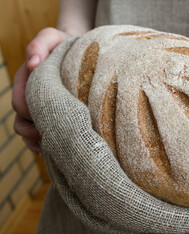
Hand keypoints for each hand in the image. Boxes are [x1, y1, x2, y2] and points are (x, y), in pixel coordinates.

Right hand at [12, 28, 70, 154]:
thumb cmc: (66, 44)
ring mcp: (36, 109)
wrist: (78, 52)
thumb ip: (40, 44)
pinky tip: (53, 152)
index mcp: (27, 82)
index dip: (34, 112)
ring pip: (27, 133)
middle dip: (38, 130)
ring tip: (57, 147)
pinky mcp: (47, 117)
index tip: (57, 116)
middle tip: (63, 134)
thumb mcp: (53, 37)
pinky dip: (41, 146)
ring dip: (39, 142)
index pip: (21, 103)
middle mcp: (28, 98)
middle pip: (23, 123)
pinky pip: (36, 138)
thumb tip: (32, 64)